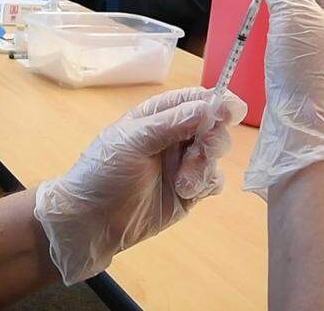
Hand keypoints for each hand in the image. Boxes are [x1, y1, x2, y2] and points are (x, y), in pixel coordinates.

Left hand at [34, 88, 246, 283]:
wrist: (90, 222)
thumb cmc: (104, 172)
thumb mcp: (133, 141)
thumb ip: (172, 123)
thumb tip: (211, 104)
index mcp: (157, 116)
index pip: (194, 100)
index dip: (216, 101)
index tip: (233, 110)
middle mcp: (173, 137)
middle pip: (212, 126)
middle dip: (213, 137)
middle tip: (202, 150)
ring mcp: (182, 164)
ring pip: (215, 154)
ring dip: (206, 165)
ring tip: (185, 182)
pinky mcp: (189, 192)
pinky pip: (213, 180)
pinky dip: (208, 183)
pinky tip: (189, 191)